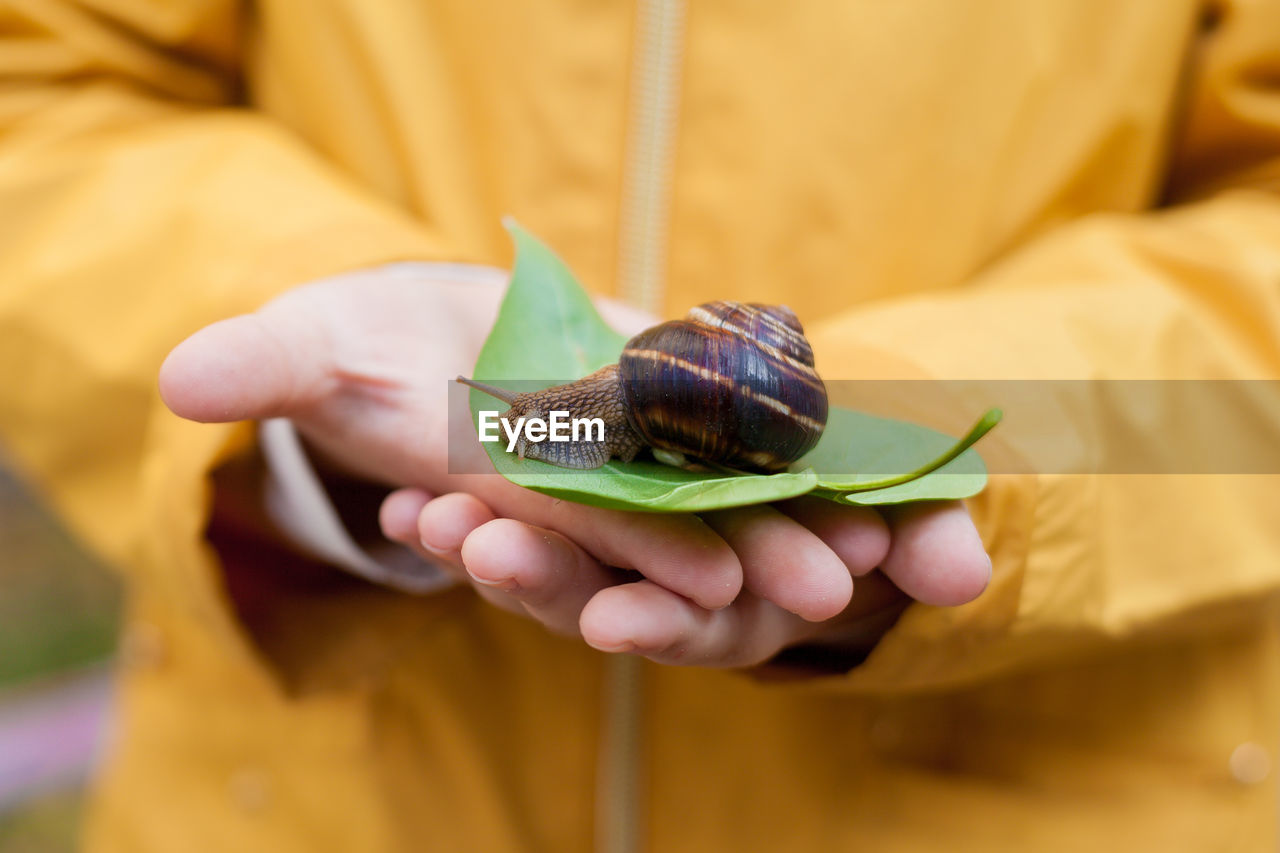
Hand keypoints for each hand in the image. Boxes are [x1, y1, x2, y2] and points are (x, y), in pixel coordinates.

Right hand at [159, 264, 990, 668]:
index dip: (603, 570)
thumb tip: (181, 382)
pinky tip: (936, 499)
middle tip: (833, 591)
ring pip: (760, 510)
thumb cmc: (378, 340)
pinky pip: (800, 443)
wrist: (445, 322)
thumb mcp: (322, 341)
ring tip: (915, 554)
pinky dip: (866, 465)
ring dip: (831, 531)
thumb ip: (275, 362)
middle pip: (682, 542)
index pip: (560, 538)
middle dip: (749, 571)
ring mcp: (666, 452)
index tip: (662, 602)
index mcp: (513, 485)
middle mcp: (603, 486)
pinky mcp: (715, 406)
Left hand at [380, 487, 988, 668]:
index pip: (703, 619)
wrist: (805, 456)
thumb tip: (968, 579)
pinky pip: (508, 521)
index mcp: (743, 594)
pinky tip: (398, 503)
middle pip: (602, 594)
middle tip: (482, 547)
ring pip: (546, 560)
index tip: (616, 619)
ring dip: (484, 541)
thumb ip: (927, 530)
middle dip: (544, 579)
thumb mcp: (901, 497)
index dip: (666, 618)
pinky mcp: (576, 516)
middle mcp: (671, 587)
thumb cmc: (857, 483)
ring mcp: (618, 554)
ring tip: (428, 517)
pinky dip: (455, 517)